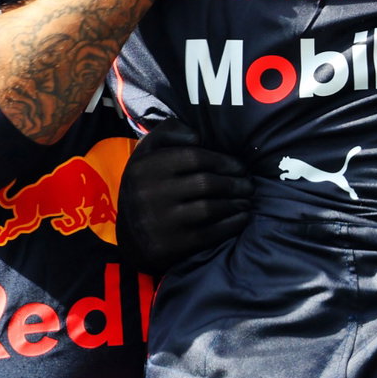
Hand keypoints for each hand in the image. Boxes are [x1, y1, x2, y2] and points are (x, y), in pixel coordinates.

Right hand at [115, 121, 252, 273]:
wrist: (128, 235)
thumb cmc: (147, 183)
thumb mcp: (148, 151)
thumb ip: (170, 131)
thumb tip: (197, 136)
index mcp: (147, 167)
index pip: (195, 157)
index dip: (223, 161)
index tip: (240, 166)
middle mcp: (151, 193)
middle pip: (206, 183)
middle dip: (235, 183)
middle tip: (248, 184)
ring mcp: (160, 221)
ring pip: (210, 208)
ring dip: (235, 203)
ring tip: (246, 199)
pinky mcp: (170, 246)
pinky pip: (208, 233)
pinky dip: (231, 224)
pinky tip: (242, 217)